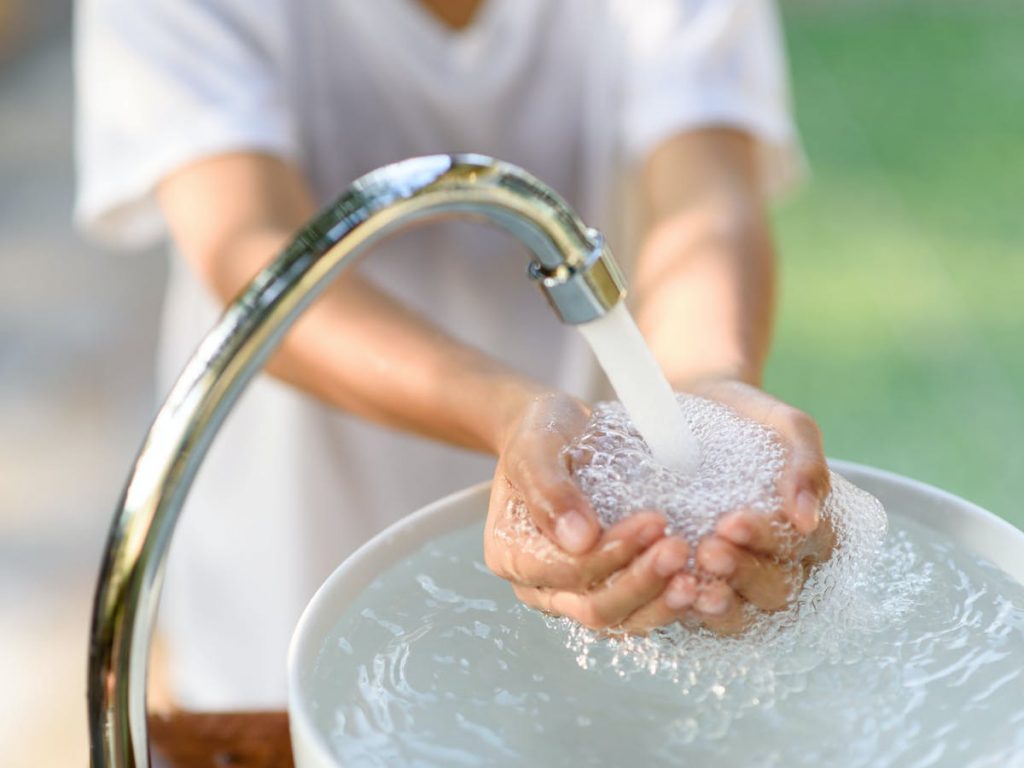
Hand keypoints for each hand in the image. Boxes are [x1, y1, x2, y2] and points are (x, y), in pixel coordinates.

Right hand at [483, 392, 697, 631]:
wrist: (561, 431)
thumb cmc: (542, 433)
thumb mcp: (535, 446)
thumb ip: (548, 490)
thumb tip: (578, 539)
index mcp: (512, 554)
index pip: (564, 572)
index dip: (609, 554)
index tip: (653, 522)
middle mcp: (542, 586)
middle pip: (594, 608)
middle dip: (641, 582)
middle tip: (679, 548)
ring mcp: (577, 593)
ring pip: (622, 620)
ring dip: (661, 602)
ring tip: (698, 578)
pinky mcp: (611, 589)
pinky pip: (642, 609)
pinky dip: (671, 602)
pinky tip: (703, 583)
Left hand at [678, 378, 835, 633]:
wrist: (692, 407)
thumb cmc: (745, 416)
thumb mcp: (784, 425)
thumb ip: (806, 463)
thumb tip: (807, 518)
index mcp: (809, 530)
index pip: (802, 552)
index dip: (769, 542)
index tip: (734, 521)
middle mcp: (780, 563)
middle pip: (777, 590)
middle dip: (743, 573)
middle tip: (709, 549)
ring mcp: (740, 580)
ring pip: (744, 615)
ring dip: (720, 605)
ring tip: (690, 583)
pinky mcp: (701, 587)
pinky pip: (703, 617)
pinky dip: (689, 612)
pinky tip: (672, 595)